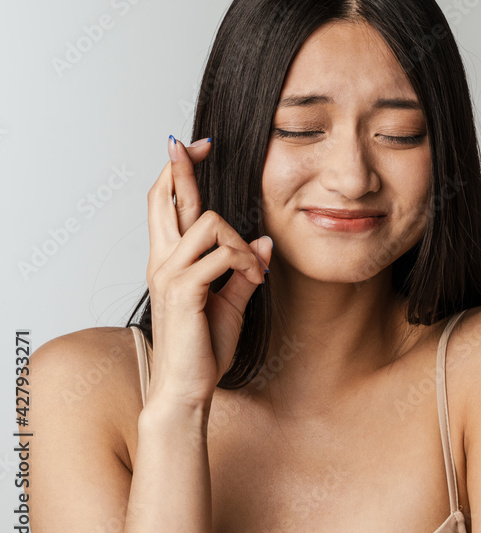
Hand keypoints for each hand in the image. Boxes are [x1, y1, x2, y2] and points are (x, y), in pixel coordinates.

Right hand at [145, 136, 270, 409]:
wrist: (187, 388)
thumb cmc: (204, 348)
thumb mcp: (231, 302)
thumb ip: (244, 270)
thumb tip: (266, 242)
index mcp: (171, 260)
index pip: (167, 204)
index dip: (178, 171)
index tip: (195, 146)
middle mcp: (163, 261)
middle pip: (165, 197)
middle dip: (183, 166)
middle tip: (200, 144)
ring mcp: (169, 273)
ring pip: (209, 222)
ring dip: (241, 241)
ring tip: (254, 271)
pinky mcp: (183, 290)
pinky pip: (221, 254)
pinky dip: (246, 261)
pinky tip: (255, 280)